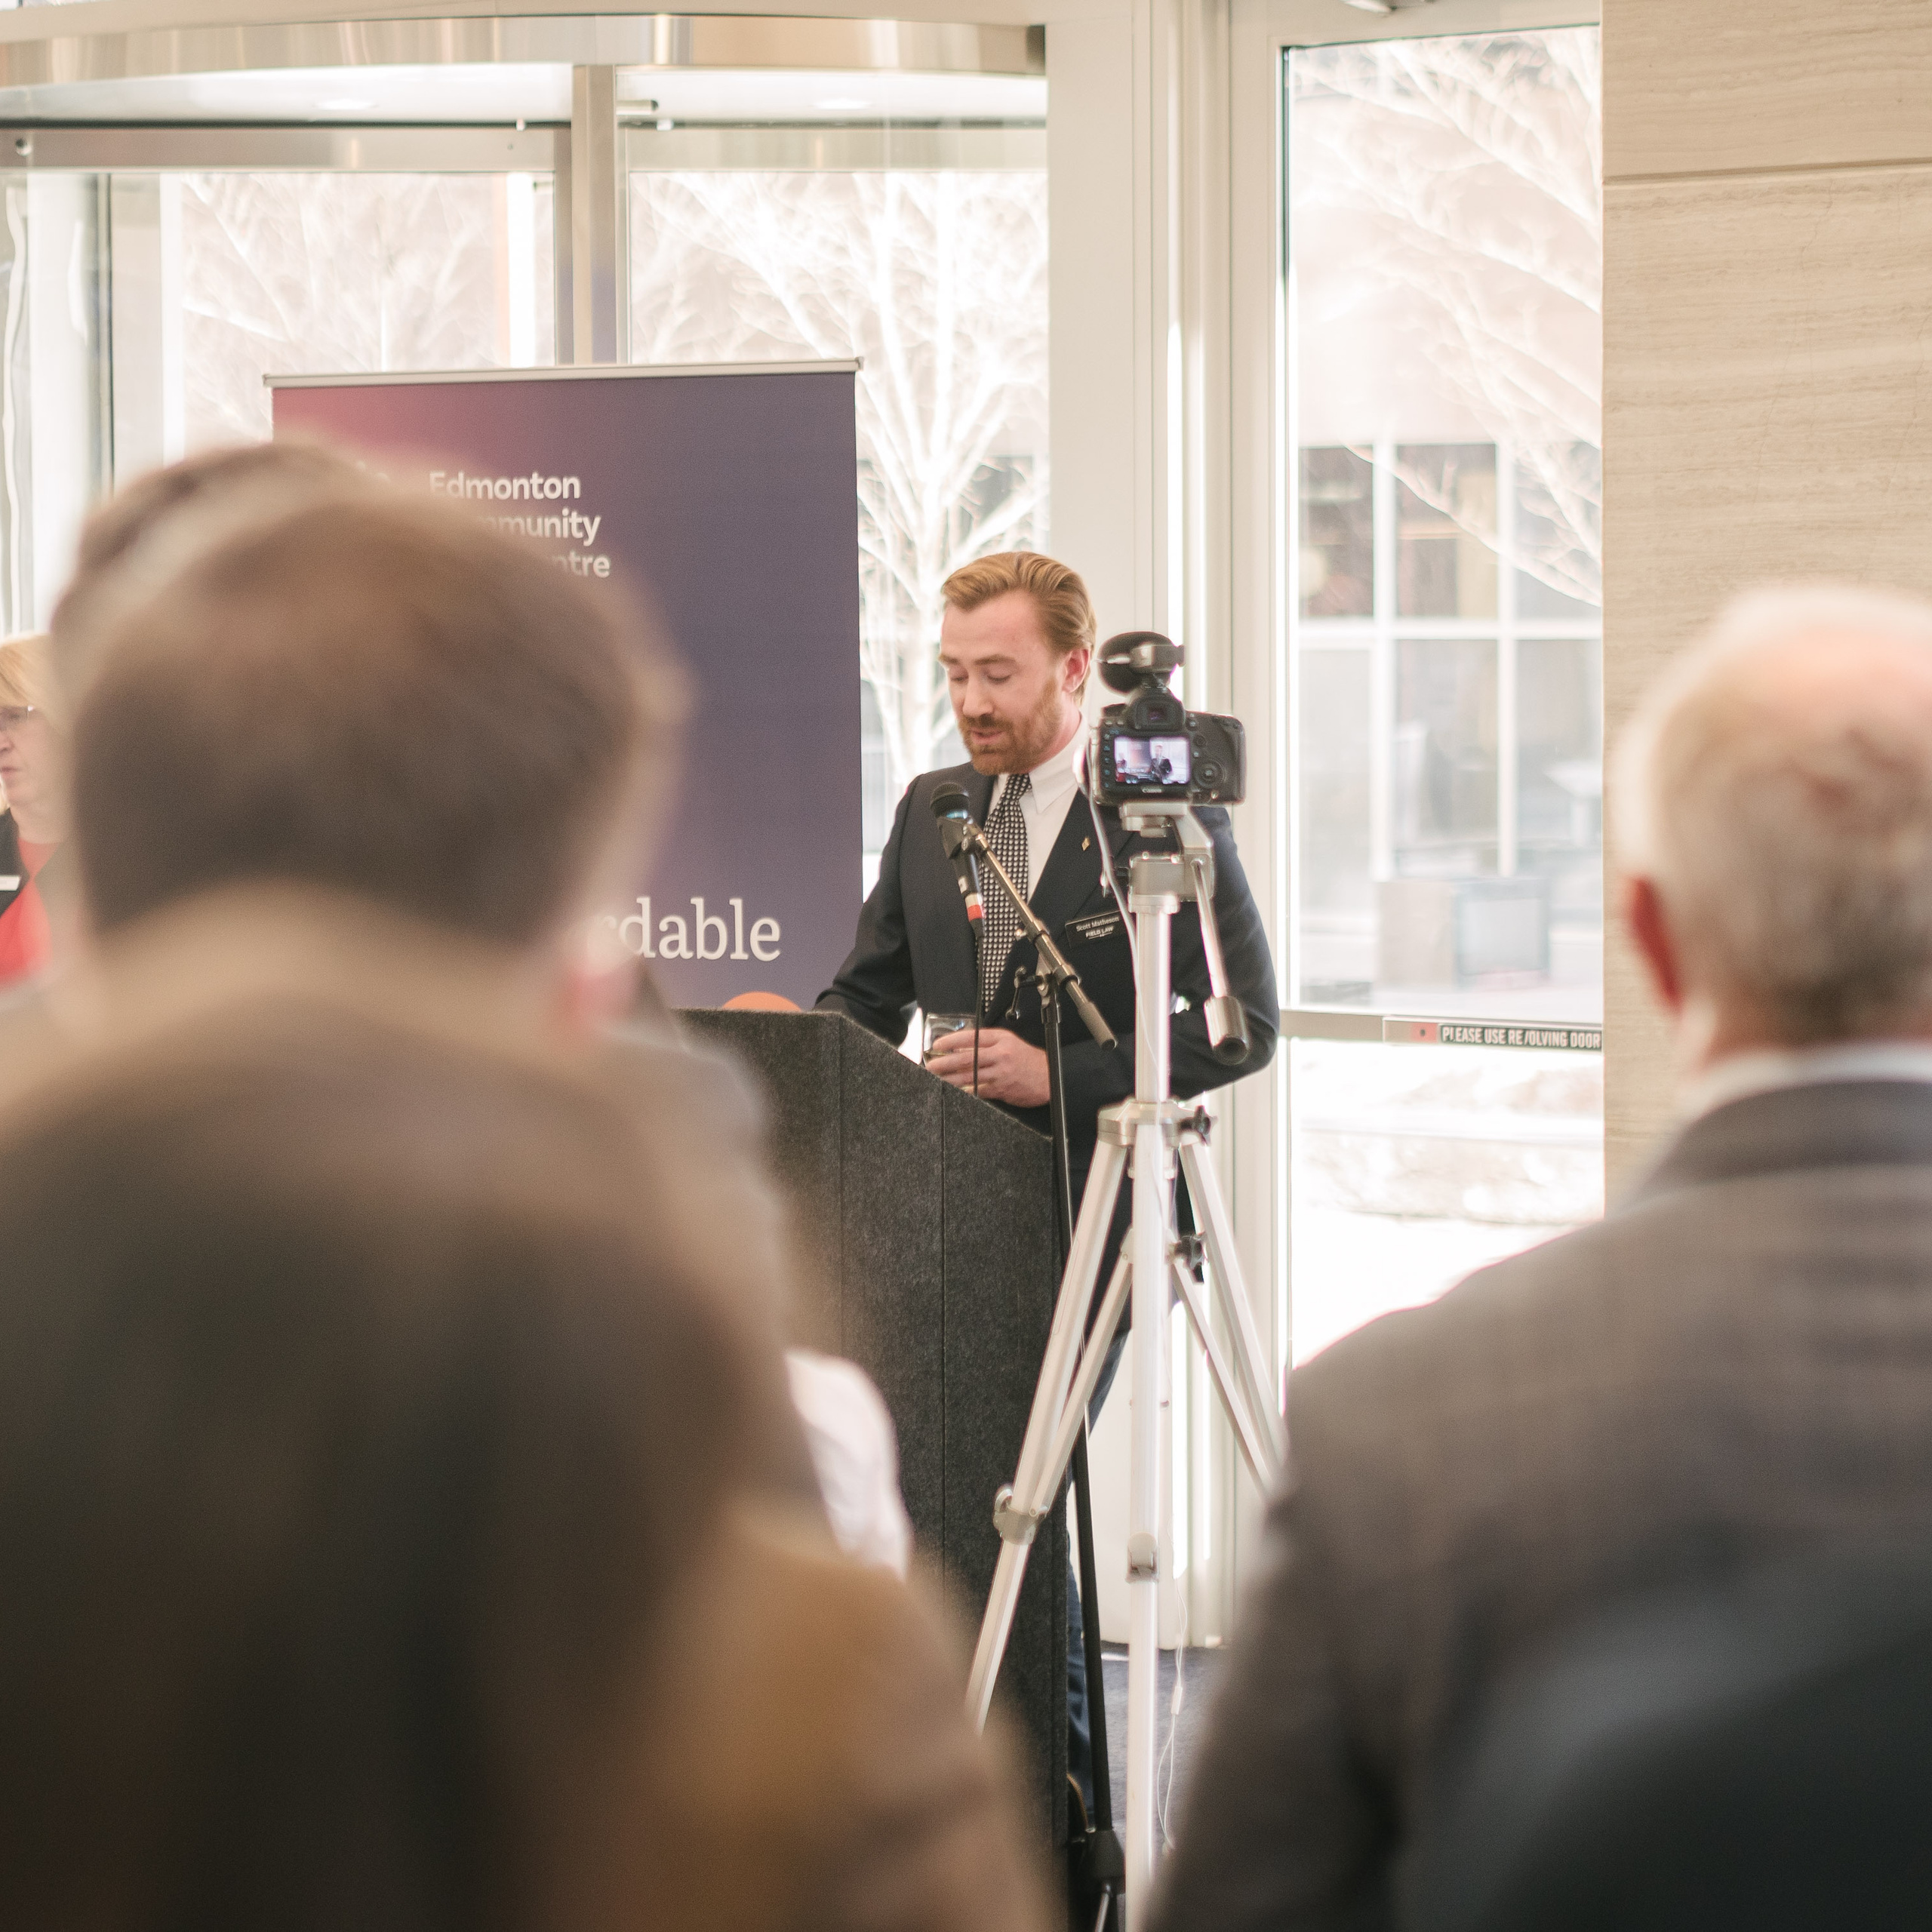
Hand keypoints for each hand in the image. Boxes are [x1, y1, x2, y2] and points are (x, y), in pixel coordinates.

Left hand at [925, 1026, 1050, 1107]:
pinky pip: (978, 1090)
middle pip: (967, 1058)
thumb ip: (987, 1042)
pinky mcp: (1001, 1090)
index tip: (938, 1045)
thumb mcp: (1010, 1042)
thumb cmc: (1029, 1059)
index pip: (972, 1038)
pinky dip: (965, 1090)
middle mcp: (1000, 1055)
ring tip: (937, 1079)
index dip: (952, 1041)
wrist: (1050, 1077)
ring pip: (969, 1076)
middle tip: (931, 1065)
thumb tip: (962, 1046)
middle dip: (945, 1062)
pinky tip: (954, 1091)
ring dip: (950, 1078)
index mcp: (1001, 1040)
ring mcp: (1000, 1074)